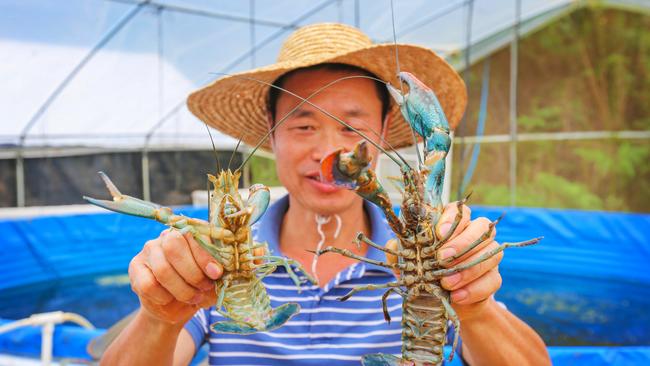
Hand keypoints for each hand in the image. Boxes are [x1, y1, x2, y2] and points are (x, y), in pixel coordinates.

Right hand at [129, 229, 222, 324]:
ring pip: (163, 269)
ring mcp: (150, 249)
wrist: (176, 308)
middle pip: (174, 245)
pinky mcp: (136, 267)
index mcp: (192, 232)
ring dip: (182, 289)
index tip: (216, 273)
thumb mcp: (217, 279)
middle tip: (203, 287)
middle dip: (193, 273)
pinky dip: (164, 297)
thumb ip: (228, 268)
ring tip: (193, 297)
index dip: (206, 255)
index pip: (195, 233)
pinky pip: (149, 284)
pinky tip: (171, 299)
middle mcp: (169, 235)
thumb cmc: (200, 287)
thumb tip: (250, 259)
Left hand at [385, 202, 501, 320]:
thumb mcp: (408, 262)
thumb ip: (400, 250)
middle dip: (462, 243)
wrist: (443, 302)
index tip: (439, 233)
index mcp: (453, 225)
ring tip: (447, 283)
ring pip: (491, 253)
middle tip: (442, 260)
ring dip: (468, 269)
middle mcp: (474, 236)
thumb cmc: (423, 273)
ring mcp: (487, 256)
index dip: (451, 219)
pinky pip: (493, 279)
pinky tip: (458, 296)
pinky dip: (475, 289)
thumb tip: (395, 243)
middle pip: (482, 227)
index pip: (459, 211)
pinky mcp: (493, 278)